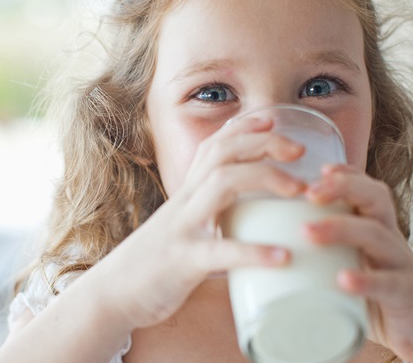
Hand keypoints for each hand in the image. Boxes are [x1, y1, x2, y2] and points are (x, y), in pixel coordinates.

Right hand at [95, 116, 302, 329]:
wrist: (113, 294)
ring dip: (264, 178)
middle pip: (221, 153)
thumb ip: (211, 220)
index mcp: (187, 195)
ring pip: (221, 184)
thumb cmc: (155, 264)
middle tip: (299, 151)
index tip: (274, 118)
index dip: (243, 127)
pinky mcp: (182, 261)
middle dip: (262, 142)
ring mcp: (182, 229)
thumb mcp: (183, 230)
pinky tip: (283, 257)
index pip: (213, 146)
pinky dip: (253, 251)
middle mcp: (184, 203)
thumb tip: (251, 227)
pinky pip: (220, 251)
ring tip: (299, 190)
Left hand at [304, 164, 412, 361]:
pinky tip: (342, 279)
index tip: (319, 169)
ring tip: (308, 231)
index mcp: (377, 230)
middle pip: (374, 199)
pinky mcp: (406, 296)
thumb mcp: (353, 266)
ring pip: (376, 235)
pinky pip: (388, 283)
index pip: (367, 190)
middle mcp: (390, 240)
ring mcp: (401, 266)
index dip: (347, 174)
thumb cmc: (378, 297)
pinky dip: (365, 280)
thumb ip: (324, 254)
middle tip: (308, 193)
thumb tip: (269, 250)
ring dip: (340, 229)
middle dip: (343, 188)